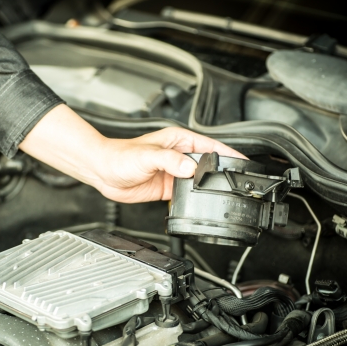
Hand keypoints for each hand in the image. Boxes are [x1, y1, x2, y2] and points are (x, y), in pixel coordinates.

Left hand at [90, 127, 245, 202]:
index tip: (243, 162)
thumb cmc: (120, 156)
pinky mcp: (167, 188)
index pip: (211, 146)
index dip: (228, 154)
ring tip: (222, 195)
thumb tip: (189, 168)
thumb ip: (170, 161)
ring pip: (199, 181)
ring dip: (208, 188)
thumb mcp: (147, 156)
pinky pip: (187, 194)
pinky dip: (194, 199)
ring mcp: (174, 172)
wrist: (103, 171)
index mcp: (178, 141)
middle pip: (208, 165)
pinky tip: (199, 204)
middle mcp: (179, 155)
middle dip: (221, 173)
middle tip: (237, 183)